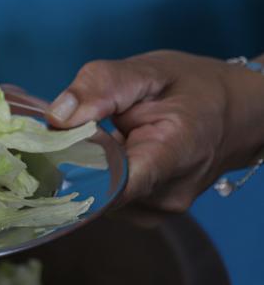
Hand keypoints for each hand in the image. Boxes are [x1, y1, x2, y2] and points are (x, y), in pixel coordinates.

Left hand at [47, 50, 263, 211]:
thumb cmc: (194, 88)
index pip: (113, 186)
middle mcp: (167, 195)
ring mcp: (159, 209)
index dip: (72, 169)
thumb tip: (57, 116)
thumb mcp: (149, 72)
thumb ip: (101, 87)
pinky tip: (106, 153)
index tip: (48, 148)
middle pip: (97, 191)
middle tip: (66, 130)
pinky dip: (98, 176)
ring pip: (97, 197)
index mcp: (173, 155)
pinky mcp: (149, 212)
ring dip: (85, 168)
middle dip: (72, 161)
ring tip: (95, 136)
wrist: (235, 113)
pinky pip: (108, 199)